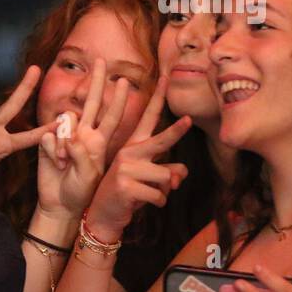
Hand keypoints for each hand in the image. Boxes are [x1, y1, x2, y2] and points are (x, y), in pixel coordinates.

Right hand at [35, 58, 130, 218]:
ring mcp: (64, 137)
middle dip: (96, 81)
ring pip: (66, 122)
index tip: (126, 80)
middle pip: (91, 102)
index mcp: (99, 141)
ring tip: (66, 164)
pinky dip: (52, 150)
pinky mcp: (47, 142)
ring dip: (65, 142)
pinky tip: (56, 164)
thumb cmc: (81, 192)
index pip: (112, 115)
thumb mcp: (89, 175)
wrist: (59, 204)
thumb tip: (71, 138)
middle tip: (101, 60)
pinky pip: (49, 136)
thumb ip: (83, 155)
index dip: (118, 99)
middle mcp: (83, 134)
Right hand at [83, 76, 190, 240]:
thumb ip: (169, 171)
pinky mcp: (126, 187)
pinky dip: (158, 203)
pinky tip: (142, 204)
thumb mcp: (148, 179)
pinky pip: (160, 195)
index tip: (165, 77)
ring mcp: (126, 169)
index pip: (148, 118)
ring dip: (165, 190)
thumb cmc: (128, 193)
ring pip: (166, 176)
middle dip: (176, 132)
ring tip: (150, 194)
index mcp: (133, 146)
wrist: (103, 214)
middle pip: (160, 141)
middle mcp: (129, 153)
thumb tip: (180, 173)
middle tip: (188, 120)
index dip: (157, 98)